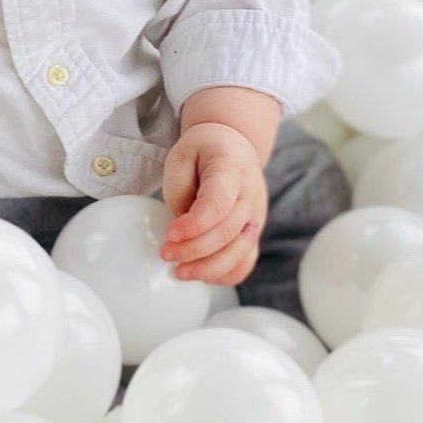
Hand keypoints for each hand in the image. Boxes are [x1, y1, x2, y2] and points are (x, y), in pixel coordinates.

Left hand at [159, 122, 267, 284]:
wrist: (234, 145)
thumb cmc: (203, 150)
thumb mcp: (181, 155)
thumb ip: (179, 190)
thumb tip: (181, 228)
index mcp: (231, 170)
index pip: (218, 203)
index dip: (195, 224)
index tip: (171, 233)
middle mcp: (250, 195)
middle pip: (227, 231)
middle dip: (194, 250)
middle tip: (166, 254)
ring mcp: (256, 215)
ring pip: (240, 251)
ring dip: (210, 267)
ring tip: (181, 272)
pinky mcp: (254, 230)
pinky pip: (248, 259)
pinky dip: (229, 274)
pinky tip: (206, 277)